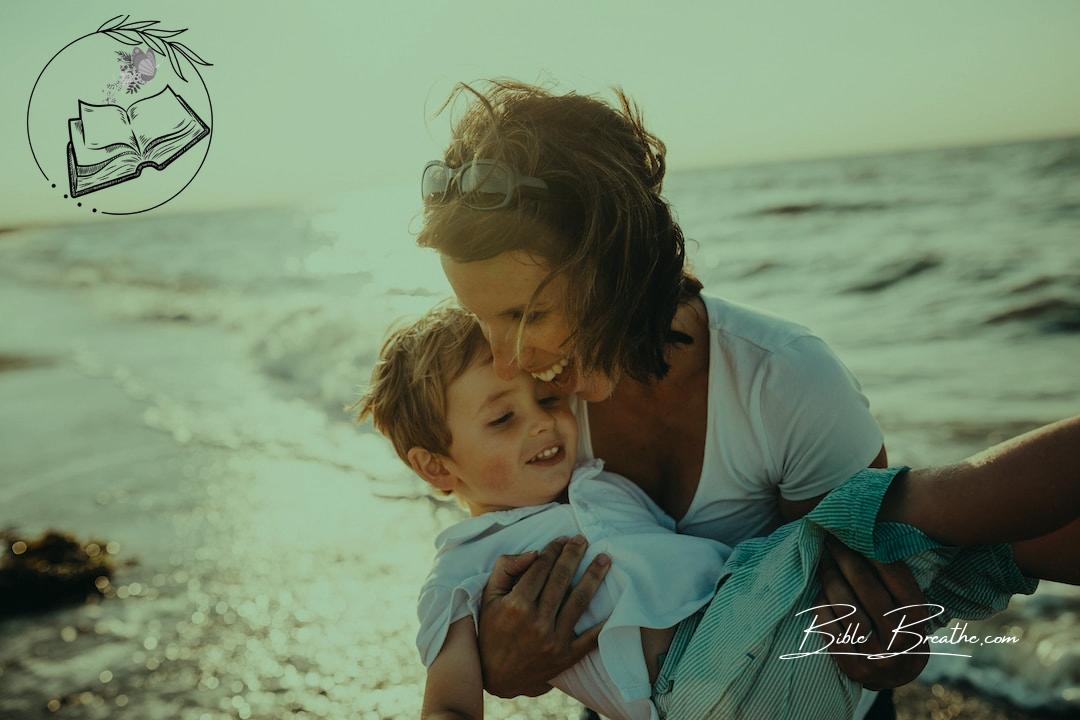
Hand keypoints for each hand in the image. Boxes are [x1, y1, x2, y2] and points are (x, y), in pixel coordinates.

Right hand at [477, 536, 610, 697]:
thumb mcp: (488, 597)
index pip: (540, 568)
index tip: (561, 539)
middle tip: (583, 539)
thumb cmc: (491, 631)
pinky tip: (616, 603)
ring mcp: (553, 640)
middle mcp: (536, 622)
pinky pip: (591, 637)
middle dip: (574, 555)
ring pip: (579, 601)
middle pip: (561, 579)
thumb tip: (534, 552)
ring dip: (594, 577)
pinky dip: (605, 621)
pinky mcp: (566, 657)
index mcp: (516, 605)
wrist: (497, 677)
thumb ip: (506, 569)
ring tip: (605, 559)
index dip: (553, 550)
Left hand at [815, 534, 929, 689]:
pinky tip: (818, 594)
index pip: (896, 578)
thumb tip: (870, 536)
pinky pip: (831, 632)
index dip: (873, 552)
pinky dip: (822, 610)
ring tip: (823, 563)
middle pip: (869, 590)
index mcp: (918, 619)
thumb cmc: (900, 626)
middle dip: (847, 560)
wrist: (897, 672)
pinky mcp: (855, 669)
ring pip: (848, 609)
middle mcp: (901, 640)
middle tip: (831, 540)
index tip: (854, 532)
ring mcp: (878, 658)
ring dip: (831, 581)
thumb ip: (895, 580)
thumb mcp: (909, 606)